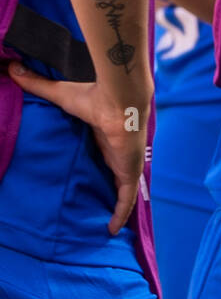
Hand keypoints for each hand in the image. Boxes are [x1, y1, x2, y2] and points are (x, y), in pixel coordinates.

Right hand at [8, 63, 151, 233]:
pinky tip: (112, 230)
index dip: (99, 162)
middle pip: (113, 173)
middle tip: (96, 203)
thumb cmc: (92, 96)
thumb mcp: (60, 94)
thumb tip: (14, 68)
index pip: (103, 152)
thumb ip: (38, 84)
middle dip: (109, 186)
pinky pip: (125, 200)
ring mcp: (125, 163)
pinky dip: (120, 214)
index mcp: (104, 135)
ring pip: (122, 191)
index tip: (90, 170)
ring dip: (116, 205)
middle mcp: (117, 151)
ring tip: (105, 223)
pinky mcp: (128, 173)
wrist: (118, 100)